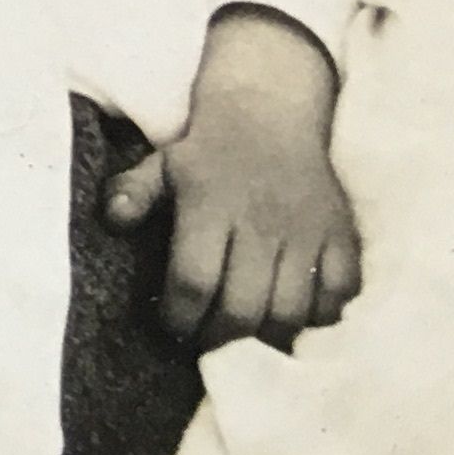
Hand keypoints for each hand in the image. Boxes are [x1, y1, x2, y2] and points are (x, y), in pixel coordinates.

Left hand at [104, 6, 362, 349]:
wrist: (272, 111)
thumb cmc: (209, 151)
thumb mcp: (161, 164)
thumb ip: (132, 193)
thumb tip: (112, 219)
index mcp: (211, 204)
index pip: (193, 280)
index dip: (180, 317)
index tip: (172, 327)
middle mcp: (261, 221)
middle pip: (243, 307)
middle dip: (220, 339)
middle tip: (209, 343)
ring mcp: (306, 231)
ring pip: (292, 311)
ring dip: (268, 338)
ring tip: (249, 341)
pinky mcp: (341, 235)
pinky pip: (339, 295)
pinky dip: (318, 318)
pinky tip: (295, 319)